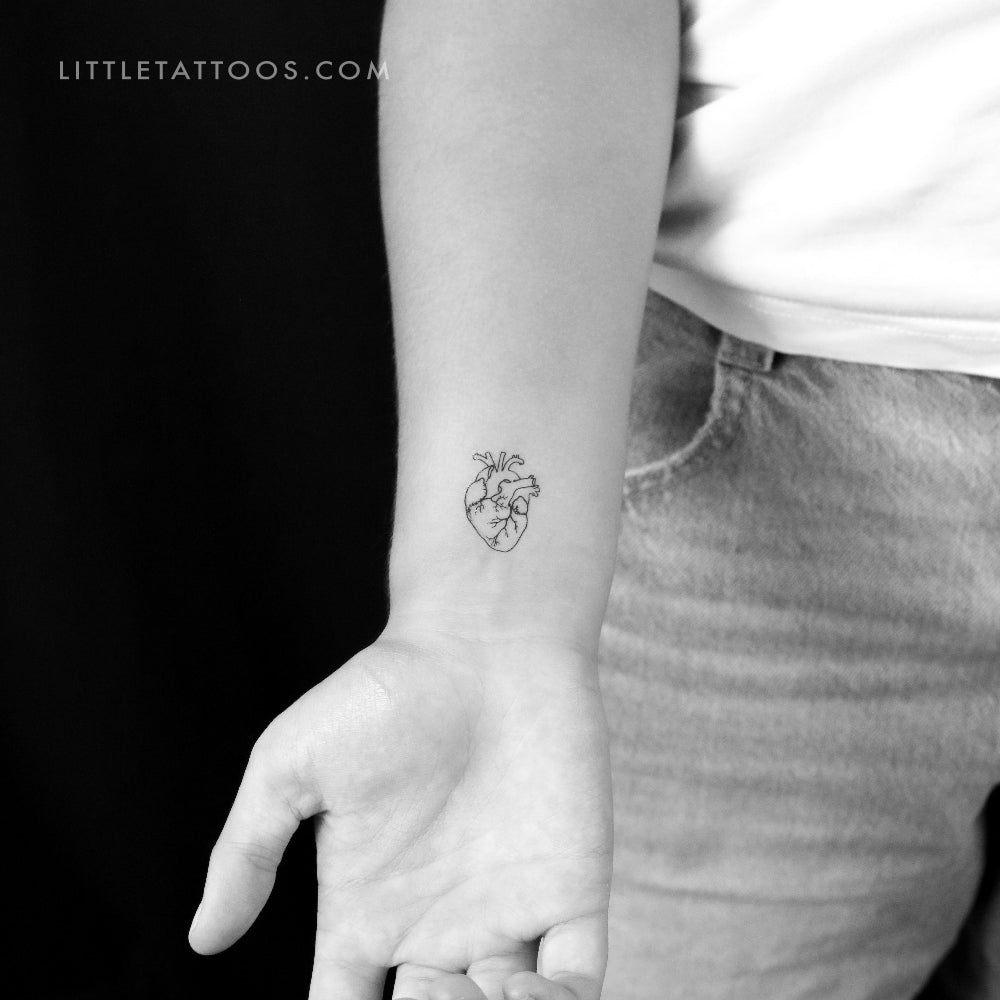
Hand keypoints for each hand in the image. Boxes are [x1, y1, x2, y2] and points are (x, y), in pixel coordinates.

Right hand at [188, 630, 612, 999]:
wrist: (482, 641)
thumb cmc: (383, 692)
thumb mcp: (290, 766)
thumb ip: (247, 851)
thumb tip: (202, 939)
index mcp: (367, 913)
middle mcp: (437, 928)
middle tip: (419, 987)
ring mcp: (508, 915)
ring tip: (459, 980)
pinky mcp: (570, 895)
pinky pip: (576, 990)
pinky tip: (515, 985)